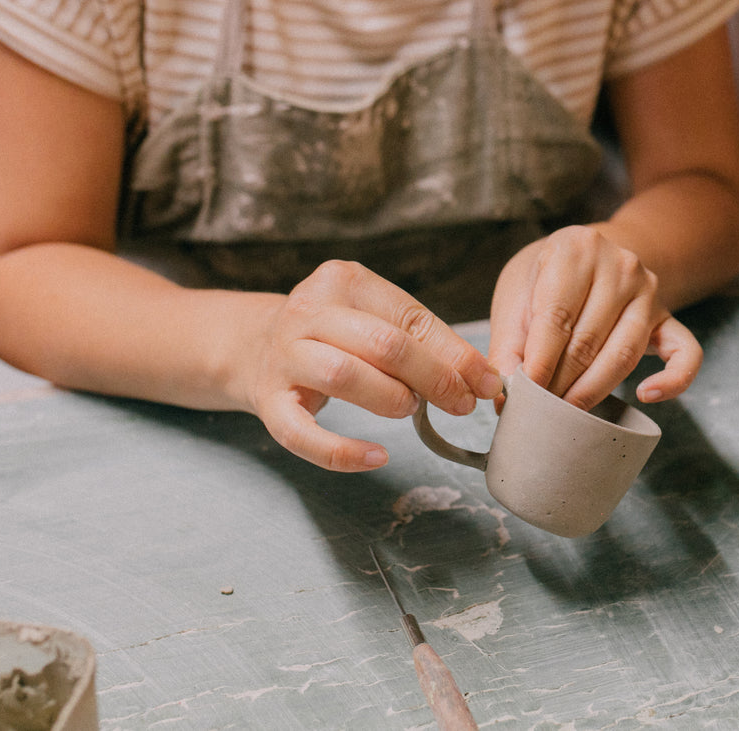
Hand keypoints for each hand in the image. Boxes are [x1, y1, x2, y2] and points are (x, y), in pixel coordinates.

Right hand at [245, 260, 502, 471]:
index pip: (411, 317)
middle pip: (383, 344)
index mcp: (343, 281)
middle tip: (462, 404)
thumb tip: (481, 377)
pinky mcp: (267, 401)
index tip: (487, 383)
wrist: (251, 346)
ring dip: (392, 398)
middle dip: (434, 377)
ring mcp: (283, 356)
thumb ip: (422, 341)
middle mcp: (308, 312)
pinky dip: (344, 451)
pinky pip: (304, 434)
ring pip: (344, 375)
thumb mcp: (373, 319)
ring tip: (412, 410)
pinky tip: (377, 456)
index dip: (456, 354)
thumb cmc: (333, 335)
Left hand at [489, 226, 701, 409]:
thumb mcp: (517, 294)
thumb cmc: (547, 278)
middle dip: (560, 384)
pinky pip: (685, 354)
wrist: (590, 255)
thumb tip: (506, 394)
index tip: (522, 394)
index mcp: (576, 248)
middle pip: (588, 341)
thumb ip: (509, 342)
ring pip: (623, 354)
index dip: (537, 362)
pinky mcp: (668, 318)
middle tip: (538, 413)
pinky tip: (645, 396)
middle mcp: (620, 266)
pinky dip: (672, 381)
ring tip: (567, 415)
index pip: (556, 317)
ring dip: (593, 391)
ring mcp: (649, 291)